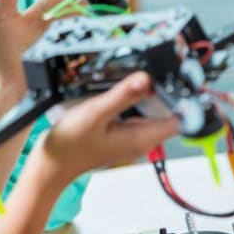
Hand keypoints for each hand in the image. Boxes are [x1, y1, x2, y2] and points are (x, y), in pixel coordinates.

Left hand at [0, 0, 130, 88]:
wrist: (8, 84)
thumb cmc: (3, 50)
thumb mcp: (2, 14)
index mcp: (51, 6)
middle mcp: (67, 18)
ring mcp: (75, 35)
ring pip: (103, 13)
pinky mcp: (80, 52)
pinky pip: (102, 36)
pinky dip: (115, 25)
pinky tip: (122, 14)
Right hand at [39, 72, 179, 182]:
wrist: (53, 161)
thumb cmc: (72, 142)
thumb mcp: (96, 112)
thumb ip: (123, 95)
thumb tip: (147, 78)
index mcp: (142, 137)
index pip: (180, 119)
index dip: (180, 98)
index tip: (171, 77)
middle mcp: (141, 140)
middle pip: (167, 113)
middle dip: (161, 93)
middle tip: (148, 71)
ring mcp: (131, 138)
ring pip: (150, 113)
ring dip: (145, 97)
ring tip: (132, 80)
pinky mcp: (120, 135)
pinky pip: (135, 116)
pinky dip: (131, 103)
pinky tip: (117, 94)